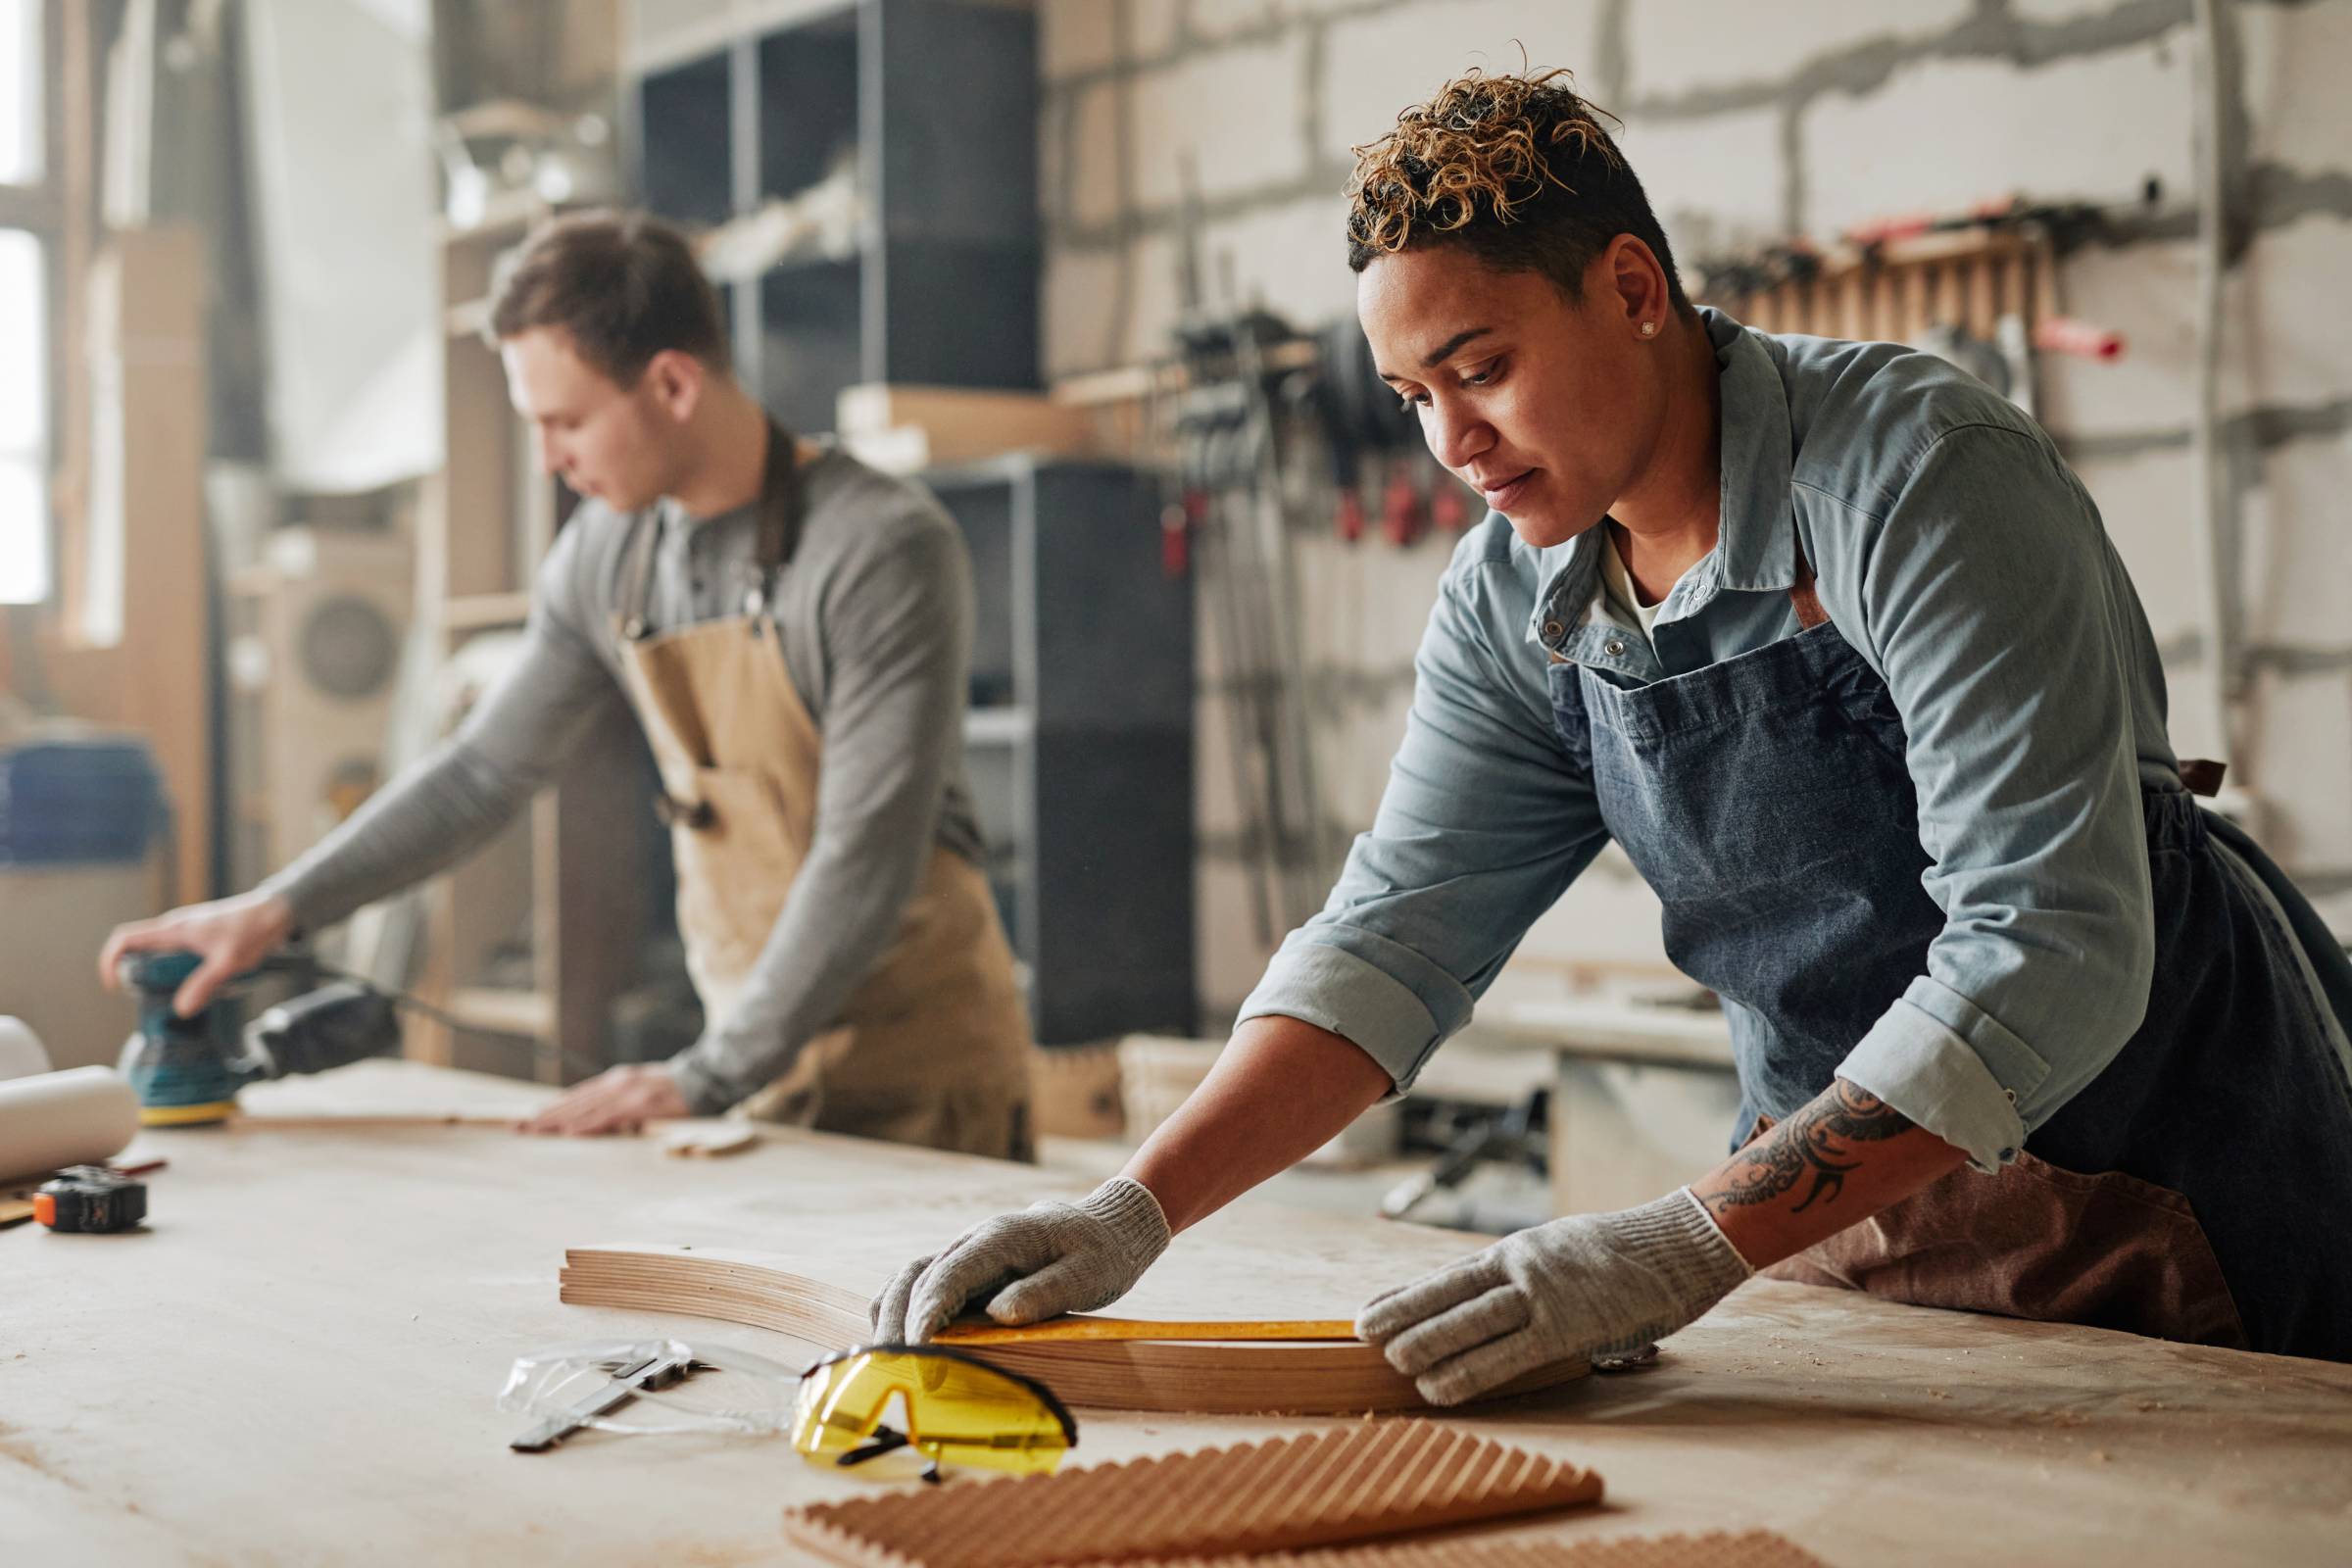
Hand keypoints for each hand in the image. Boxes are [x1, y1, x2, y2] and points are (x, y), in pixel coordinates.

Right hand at [99, 891, 294, 1016]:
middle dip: (141, 978)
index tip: (114, 986)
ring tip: (189, 994)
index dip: (110, 961)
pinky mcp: (201, 939)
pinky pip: (181, 959)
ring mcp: (188, 933)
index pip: (125, 939)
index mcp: (173, 930)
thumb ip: (205, 984)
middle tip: (157, 999)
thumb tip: (181, 1010)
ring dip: (167, 978)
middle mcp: (175, 930)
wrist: (277, 911)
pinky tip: (207, 986)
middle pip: (140, 953)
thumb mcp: (229, 961)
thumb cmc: (253, 928)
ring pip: (162, 958)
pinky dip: (185, 974)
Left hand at [516, 1063, 687, 1135]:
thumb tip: (610, 1124)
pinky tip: (569, 1132)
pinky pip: (607, 1117)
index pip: (577, 1096)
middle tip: (518, 1127)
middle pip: (573, 1102)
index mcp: (616, 1081)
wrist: (705, 1078)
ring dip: (557, 1122)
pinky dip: (586, 1125)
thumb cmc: (677, 1090)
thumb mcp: (645, 1093)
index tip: (530, 1119)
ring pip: (584, 1109)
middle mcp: (616, 1083)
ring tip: (534, 1131)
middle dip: (544, 1116)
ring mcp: (627, 1092)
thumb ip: (624, 1106)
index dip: (552, 1108)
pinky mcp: (639, 1104)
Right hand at [869, 1178, 1171, 1343]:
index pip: (949, 1276)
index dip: (926, 1314)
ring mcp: (966, 1253)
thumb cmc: (1100, 1253)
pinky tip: (893, 1339)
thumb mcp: (1087, 1274)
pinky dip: (900, 1309)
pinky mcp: (966, 1269)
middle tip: (891, 1368)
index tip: (914, 1351)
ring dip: (892, 1315)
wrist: (1106, 1227)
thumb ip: (1045, 1292)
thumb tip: (998, 1315)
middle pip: (918, 1279)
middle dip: (899, 1323)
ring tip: (883, 1360)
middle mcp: (974, 1242)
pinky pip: (921, 1284)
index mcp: (1000, 1238)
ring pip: (911, 1278)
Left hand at [1358, 1188, 1751, 1405]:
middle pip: (1448, 1295)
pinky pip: (1505, 1356)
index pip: (1448, 1276)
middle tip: (1362, 1334)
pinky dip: (1467, 1373)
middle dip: (1403, 1316)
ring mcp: (1542, 1296)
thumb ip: (1525, 1269)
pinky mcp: (1567, 1328)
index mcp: (1517, 1250)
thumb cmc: (1622, 1252)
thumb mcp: (1560, 1247)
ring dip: (1426, 1343)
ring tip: (1391, 1361)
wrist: (1675, 1246)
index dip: (1406, 1295)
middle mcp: (1520, 1267)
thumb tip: (1495, 1290)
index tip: (1369, 1308)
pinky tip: (1438, 1388)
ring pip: (1468, 1323)